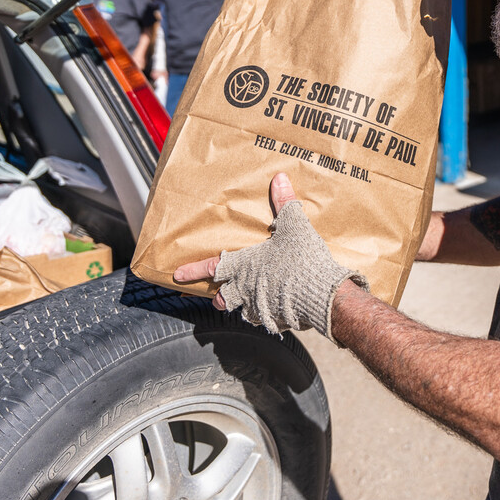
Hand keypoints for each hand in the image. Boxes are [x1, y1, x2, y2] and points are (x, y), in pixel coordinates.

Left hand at [172, 173, 367, 344]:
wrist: (322, 294)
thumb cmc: (302, 260)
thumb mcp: (294, 226)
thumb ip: (284, 203)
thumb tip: (279, 179)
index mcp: (245, 265)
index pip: (212, 267)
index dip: (193, 271)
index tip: (177, 275)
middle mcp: (246, 288)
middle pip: (222, 298)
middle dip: (217, 297)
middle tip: (217, 297)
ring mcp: (260, 307)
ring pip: (242, 311)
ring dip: (242, 307)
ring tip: (248, 302)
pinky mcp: (276, 320)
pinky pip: (265, 319)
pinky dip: (267, 314)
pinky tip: (276, 308)